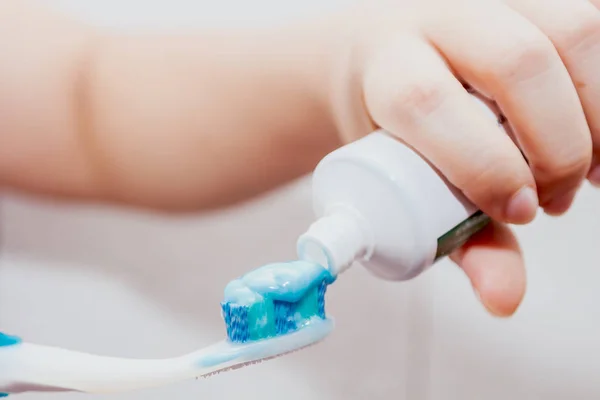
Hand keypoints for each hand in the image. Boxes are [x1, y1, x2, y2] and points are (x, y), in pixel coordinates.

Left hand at [327, 0, 598, 315]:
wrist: (377, 58)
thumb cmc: (389, 127)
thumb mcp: (406, 181)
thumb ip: (456, 236)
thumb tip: (504, 300)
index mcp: (386, 66)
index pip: (426, 102)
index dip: (481, 164)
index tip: (519, 211)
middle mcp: (435, 18)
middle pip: (514, 64)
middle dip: (556, 146)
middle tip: (551, 202)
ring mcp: (486, 0)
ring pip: (570, 31)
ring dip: (598, 114)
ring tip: (584, 172)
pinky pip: (589, 26)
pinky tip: (596, 133)